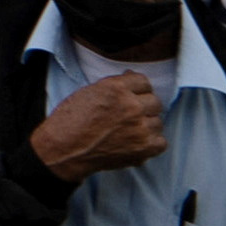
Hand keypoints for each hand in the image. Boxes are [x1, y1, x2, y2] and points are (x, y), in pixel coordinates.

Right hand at [33, 66, 171, 178]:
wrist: (64, 148)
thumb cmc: (71, 120)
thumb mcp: (89, 92)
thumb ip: (114, 85)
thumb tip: (132, 78)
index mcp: (116, 88)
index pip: (143, 81)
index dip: (137, 89)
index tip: (133, 96)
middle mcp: (131, 106)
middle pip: (155, 101)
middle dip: (144, 107)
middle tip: (130, 115)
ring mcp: (140, 128)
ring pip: (158, 122)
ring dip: (147, 125)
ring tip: (130, 130)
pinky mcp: (143, 148)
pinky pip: (161, 142)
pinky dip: (151, 143)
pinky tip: (137, 142)